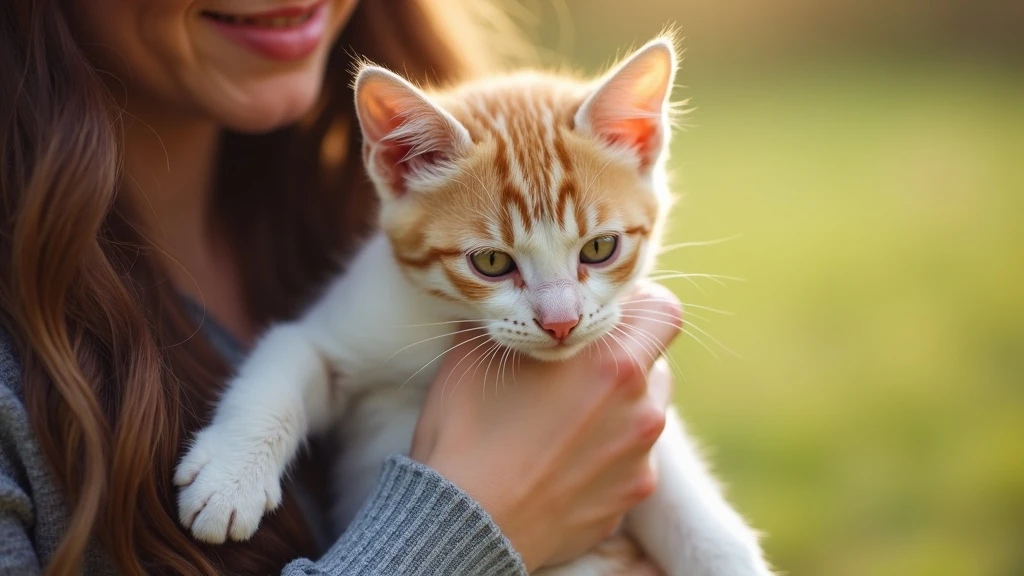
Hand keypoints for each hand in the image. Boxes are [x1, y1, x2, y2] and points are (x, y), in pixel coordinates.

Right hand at [410, 281, 681, 570]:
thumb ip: (517, 316)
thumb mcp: (477, 351)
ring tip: (565, 419)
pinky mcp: (630, 497)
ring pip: (645, 412)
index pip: (662, 311)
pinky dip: (605, 453)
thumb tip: (522, 301)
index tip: (600, 316)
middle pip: (654, 362)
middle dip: (622, 358)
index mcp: (613, 363)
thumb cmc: (467, 431)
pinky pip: (629, 459)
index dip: (635, 306)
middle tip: (574, 369)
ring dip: (617, 406)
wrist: (466, 523)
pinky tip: (562, 461)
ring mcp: (640, 458)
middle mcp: (641, 409)